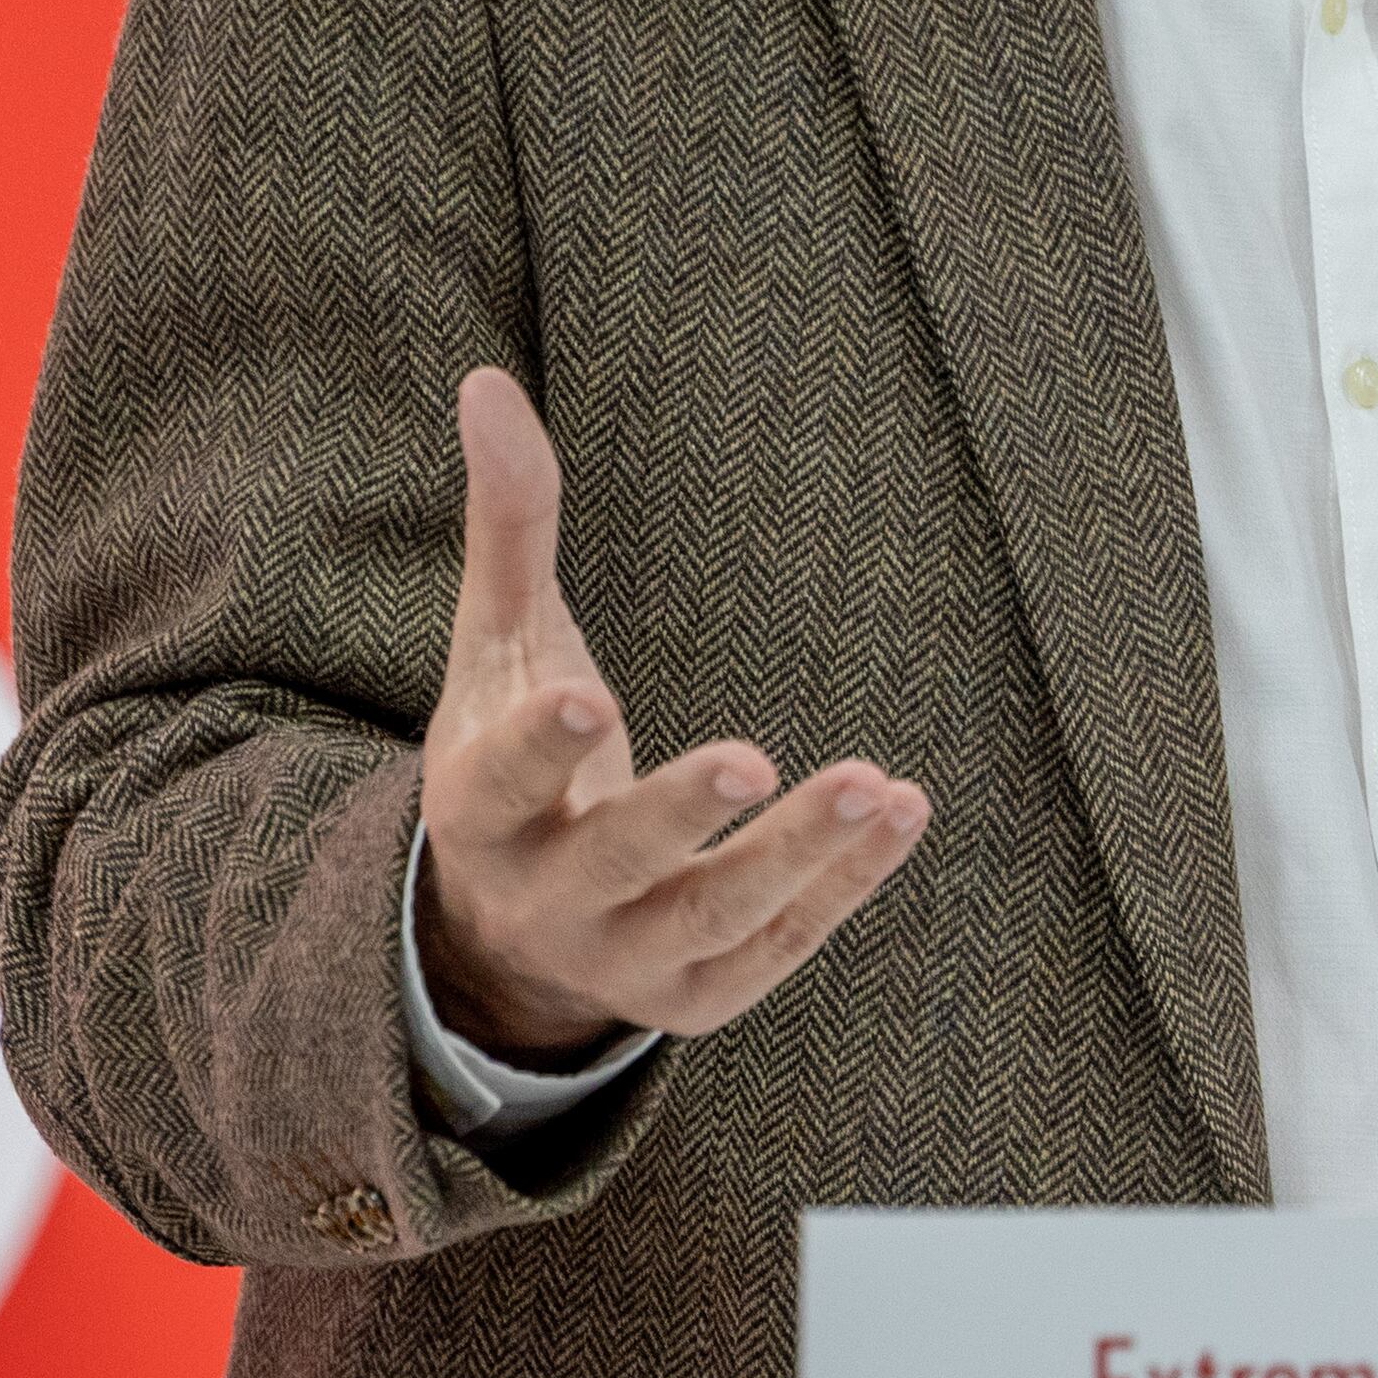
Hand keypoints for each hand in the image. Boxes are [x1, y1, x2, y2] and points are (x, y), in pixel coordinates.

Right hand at [412, 366, 929, 1060]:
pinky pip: (775, 949)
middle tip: (751, 757)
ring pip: (708, 921)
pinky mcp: (697, 996)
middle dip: (679, 814)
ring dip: (793, 859)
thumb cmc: (512, 751)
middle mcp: (542, 898)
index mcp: (477, 810)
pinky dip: (841, 890)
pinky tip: (899, 813)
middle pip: (610, 863)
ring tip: (872, 785)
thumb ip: (509, 522)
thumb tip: (486, 380)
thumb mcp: (501, 643)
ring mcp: (621, 961)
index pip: (499, 784)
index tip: (586, 700)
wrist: (509, 928)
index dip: (539, 749)